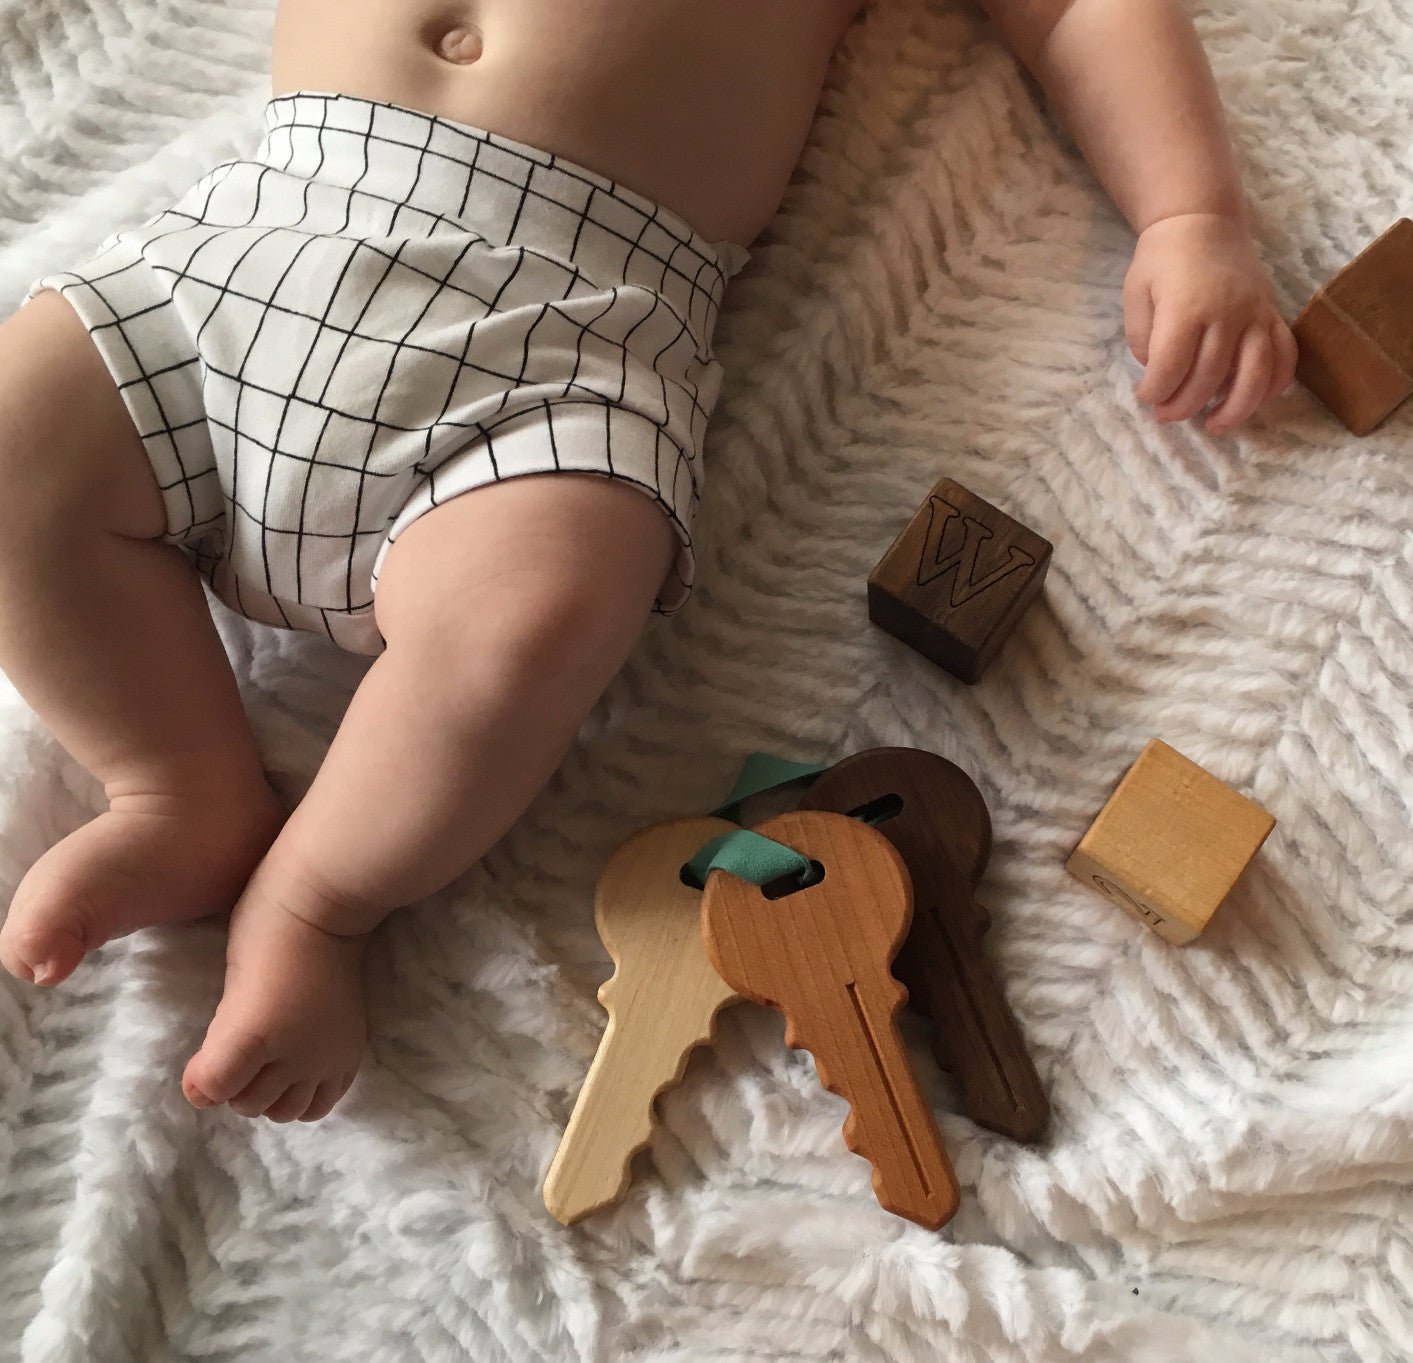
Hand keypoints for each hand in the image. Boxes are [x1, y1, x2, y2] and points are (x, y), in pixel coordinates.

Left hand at [1124, 212, 1296, 433]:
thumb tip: (1159, 372)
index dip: (1155, 391)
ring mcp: (1255, 314)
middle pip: (1209, 376)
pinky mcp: (1272, 313)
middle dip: (1183, 405)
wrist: (1202, 222)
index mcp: (1186, 307)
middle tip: (1166, 415)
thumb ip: (1143, 337)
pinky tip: (1255, 402)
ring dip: (1235, 409)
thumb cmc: (1162, 260)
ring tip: (1214, 426)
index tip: (1145, 397)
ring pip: (1255, 373)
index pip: (1170, 366)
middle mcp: (1226, 312)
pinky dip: (1275, 384)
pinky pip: (1285, 355)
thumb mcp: (1136, 294)